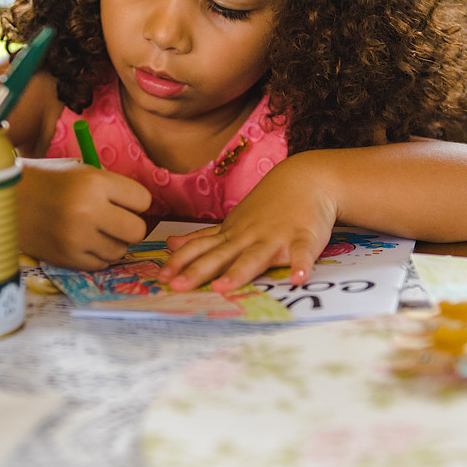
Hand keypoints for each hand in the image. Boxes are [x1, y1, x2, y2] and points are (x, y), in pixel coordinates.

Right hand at [18, 159, 151, 270]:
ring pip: (120, 251)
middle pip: (137, 231)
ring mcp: (77, 239)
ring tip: (94, 230)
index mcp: (94, 183)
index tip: (121, 200)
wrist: (8, 201)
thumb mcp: (83, 172)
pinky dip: (96, 255)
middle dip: (129, 226)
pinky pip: (101, 264)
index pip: (143, 200)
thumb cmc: (50, 183)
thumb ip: (113, 189)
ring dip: (112, 242)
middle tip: (113, 220)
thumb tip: (146, 211)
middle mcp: (88, 212)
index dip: (134, 201)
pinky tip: (82, 241)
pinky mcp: (68, 259)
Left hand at [158, 154, 336, 291]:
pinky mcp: (303, 238)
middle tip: (177, 287)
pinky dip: (301, 264)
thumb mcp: (232, 221)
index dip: (180, 262)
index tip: (160, 278)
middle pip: (220, 256)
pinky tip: (298, 278)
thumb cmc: (268, 205)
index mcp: (231, 234)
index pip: (201, 249)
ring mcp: (276, 237)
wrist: (305, 179)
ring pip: (255, 257)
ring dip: (239, 272)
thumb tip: (170, 245)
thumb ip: (205, 237)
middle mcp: (249, 237)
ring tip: (223, 287)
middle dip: (198, 271)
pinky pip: (302, 253)